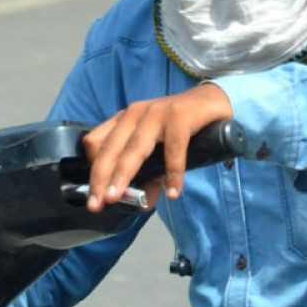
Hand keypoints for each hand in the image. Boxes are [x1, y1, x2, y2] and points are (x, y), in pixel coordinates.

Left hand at [82, 83, 233, 211]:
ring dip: (124, 174)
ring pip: (135, 147)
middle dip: (101, 178)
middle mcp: (135, 113)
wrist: (213, 101)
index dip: (93, 168)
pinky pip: (173, 148)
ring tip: (117, 198)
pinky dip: (173, 172)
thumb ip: (150, 176)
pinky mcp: (179, 115)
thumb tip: (143, 205)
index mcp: (125, 120)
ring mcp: (157, 112)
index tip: (94, 193)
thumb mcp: (159, 151)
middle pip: (111, 148)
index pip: (96, 143)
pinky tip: (172, 192)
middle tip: (97, 204)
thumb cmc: (181, 126)